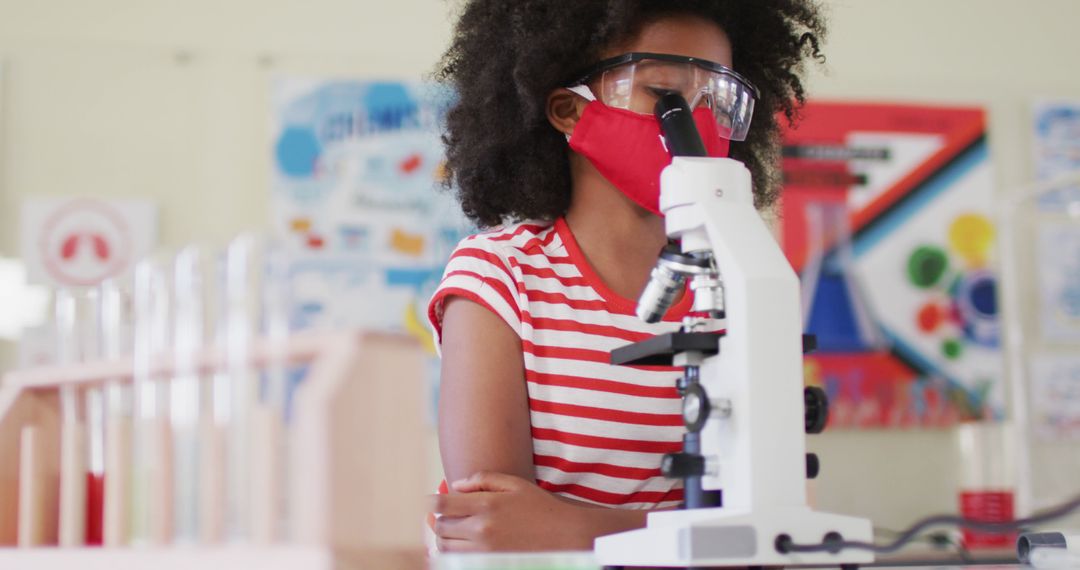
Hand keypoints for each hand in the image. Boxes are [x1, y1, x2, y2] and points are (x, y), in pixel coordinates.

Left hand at [431, 471, 590, 551]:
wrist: (565, 536)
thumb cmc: (540, 507)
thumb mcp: (514, 485)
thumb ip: (483, 480)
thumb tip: (455, 485)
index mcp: (486, 505)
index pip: (441, 504)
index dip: (429, 502)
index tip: (428, 502)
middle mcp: (481, 529)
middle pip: (440, 527)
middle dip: (439, 520)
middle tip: (448, 516)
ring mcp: (484, 551)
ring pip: (446, 548)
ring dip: (446, 539)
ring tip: (458, 531)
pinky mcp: (489, 564)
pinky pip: (459, 561)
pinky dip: (455, 554)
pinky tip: (463, 546)